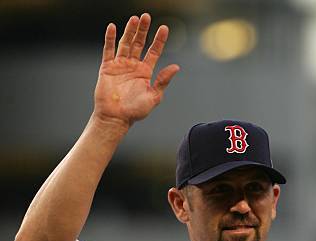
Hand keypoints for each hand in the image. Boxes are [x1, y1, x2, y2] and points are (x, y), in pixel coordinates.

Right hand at [93, 14, 179, 128]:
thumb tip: (176, 67)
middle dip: (143, 30)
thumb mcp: (154, 96)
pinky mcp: (107, 67)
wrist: (116, 118)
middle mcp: (133, 66)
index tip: (164, 28)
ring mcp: (120, 65)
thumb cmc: (135, 111)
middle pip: (139, 43)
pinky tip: (112, 27)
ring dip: (129, 31)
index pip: (153, 52)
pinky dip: (109, 38)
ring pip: (125, 44)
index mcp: (145, 72)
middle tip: (146, 16)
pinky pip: (108, 50)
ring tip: (134, 19)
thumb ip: (163, 81)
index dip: (159, 40)